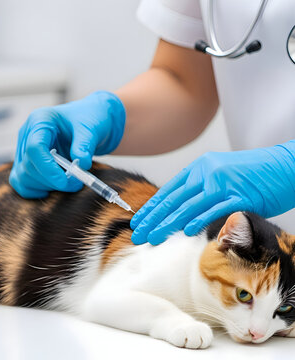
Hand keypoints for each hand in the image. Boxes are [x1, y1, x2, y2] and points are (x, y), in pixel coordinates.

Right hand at [9, 91, 125, 197]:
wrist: (89, 122)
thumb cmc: (89, 119)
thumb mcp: (91, 128)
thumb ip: (85, 144)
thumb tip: (82, 164)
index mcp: (40, 120)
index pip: (34, 147)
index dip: (47, 168)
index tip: (64, 181)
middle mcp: (27, 134)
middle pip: (28, 165)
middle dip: (51, 180)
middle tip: (76, 182)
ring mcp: (24, 150)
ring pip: (23, 176)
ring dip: (46, 186)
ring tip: (70, 182)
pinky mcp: (26, 163)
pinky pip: (22, 183)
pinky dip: (36, 190)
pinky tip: (54, 187)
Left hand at [130, 141, 294, 244]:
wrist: (287, 166)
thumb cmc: (255, 176)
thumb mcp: (221, 177)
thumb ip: (201, 191)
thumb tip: (180, 213)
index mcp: (200, 168)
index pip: (168, 191)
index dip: (151, 208)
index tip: (137, 222)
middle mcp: (207, 173)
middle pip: (173, 200)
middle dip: (153, 220)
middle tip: (138, 234)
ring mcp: (223, 183)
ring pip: (188, 207)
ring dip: (168, 225)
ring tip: (153, 238)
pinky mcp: (240, 195)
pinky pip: (214, 210)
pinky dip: (198, 220)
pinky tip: (184, 231)